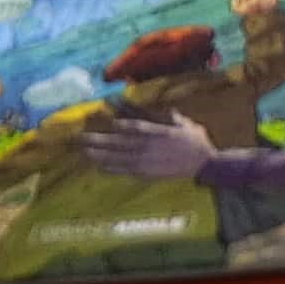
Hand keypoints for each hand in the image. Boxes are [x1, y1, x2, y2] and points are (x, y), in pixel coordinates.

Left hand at [74, 117, 214, 183]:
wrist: (203, 165)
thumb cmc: (196, 142)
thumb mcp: (187, 124)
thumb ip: (174, 118)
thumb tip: (168, 111)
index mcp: (159, 132)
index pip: (136, 127)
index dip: (121, 125)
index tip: (108, 121)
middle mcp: (149, 146)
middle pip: (120, 143)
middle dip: (99, 140)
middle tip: (81, 138)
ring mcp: (146, 161)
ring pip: (118, 157)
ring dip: (100, 154)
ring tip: (84, 151)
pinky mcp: (146, 173)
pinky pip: (125, 171)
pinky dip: (111, 169)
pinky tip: (99, 167)